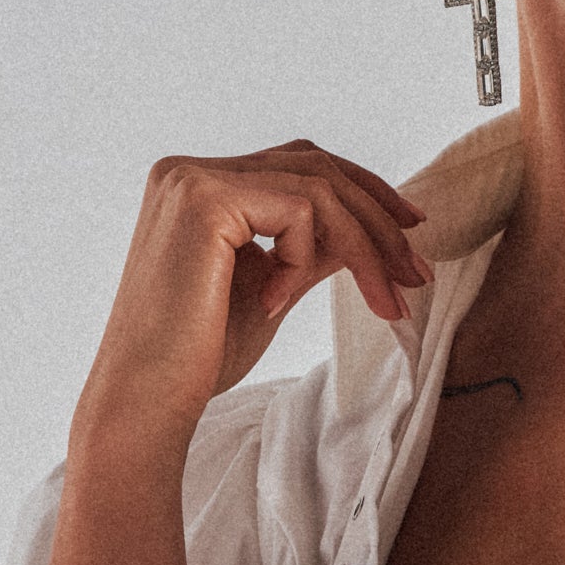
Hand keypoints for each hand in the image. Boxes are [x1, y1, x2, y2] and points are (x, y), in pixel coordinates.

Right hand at [77, 139, 430, 444]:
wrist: (148, 398)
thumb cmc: (199, 357)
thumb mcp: (274, 289)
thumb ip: (312, 251)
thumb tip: (372, 231)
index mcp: (200, 188)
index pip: (298, 166)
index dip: (362, 192)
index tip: (411, 232)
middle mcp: (190, 172)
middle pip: (314, 166)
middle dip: (378, 217)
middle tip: (416, 272)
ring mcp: (193, 180)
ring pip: (318, 188)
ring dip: (366, 245)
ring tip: (386, 298)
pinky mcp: (204, 200)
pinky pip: (300, 211)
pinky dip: (307, 259)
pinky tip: (274, 302)